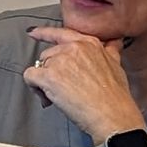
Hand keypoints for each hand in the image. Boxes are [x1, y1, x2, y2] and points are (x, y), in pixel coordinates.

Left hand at [23, 25, 144, 144]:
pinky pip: (30, 76)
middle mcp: (73, 48)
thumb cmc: (115, 96)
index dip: (44, 33)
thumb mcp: (116, 64)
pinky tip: (46, 97)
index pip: (61, 33)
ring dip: (44, 82)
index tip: (33, 33)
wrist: (111, 114)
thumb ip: (109, 51)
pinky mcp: (49, 76)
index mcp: (88, 43)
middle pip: (49, 54)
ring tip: (58, 97)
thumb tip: (113, 43)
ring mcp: (60, 61)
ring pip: (39, 66)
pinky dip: (34, 87)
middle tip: (63, 89)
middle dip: (52, 71)